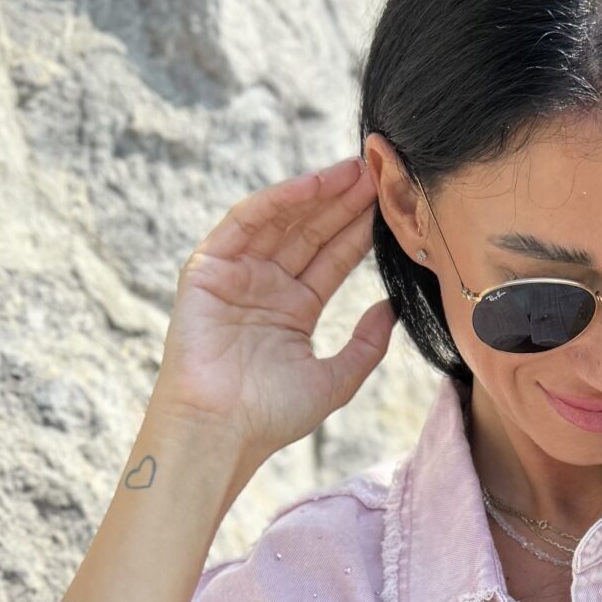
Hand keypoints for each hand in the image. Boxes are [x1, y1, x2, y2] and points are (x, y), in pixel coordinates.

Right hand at [151, 158, 395, 459]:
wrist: (220, 431)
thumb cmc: (271, 416)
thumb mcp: (335, 380)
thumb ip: (366, 345)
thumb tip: (393, 308)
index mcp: (294, 310)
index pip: (333, 258)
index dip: (360, 230)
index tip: (391, 205)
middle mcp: (266, 286)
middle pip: (311, 232)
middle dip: (344, 203)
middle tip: (379, 173)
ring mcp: (237, 274)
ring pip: (282, 221)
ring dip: (318, 193)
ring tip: (354, 171)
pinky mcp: (208, 267)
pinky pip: (246, 222)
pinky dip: (278, 201)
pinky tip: (313, 185)